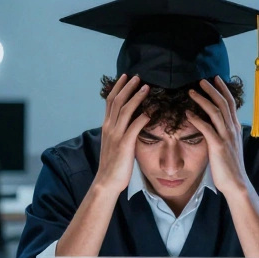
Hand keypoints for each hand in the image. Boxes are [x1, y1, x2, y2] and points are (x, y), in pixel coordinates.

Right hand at [93, 74, 151, 193]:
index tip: (125, 76)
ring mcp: (116, 135)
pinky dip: (143, 117)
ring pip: (125, 110)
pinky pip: (134, 127)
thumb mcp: (115, 142)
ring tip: (146, 87)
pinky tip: (152, 110)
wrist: (107, 181)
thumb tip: (130, 120)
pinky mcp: (124, 145)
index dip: (118, 87)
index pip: (111, 101)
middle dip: (127, 87)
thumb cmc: (114, 163)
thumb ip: (121, 130)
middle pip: (117, 101)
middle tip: (137, 76)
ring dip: (136, 97)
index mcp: (107, 126)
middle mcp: (109, 128)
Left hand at [187, 77, 249, 198]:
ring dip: (203, 100)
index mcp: (236, 128)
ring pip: (216, 112)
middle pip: (223, 103)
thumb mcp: (230, 145)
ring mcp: (226, 137)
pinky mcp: (218, 146)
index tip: (215, 79)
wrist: (236, 183)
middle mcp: (233, 129)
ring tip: (191, 92)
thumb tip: (215, 124)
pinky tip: (188, 113)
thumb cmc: (230, 167)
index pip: (230, 103)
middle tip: (202, 79)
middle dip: (212, 89)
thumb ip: (224, 133)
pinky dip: (197, 119)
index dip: (223, 90)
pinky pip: (207, 128)